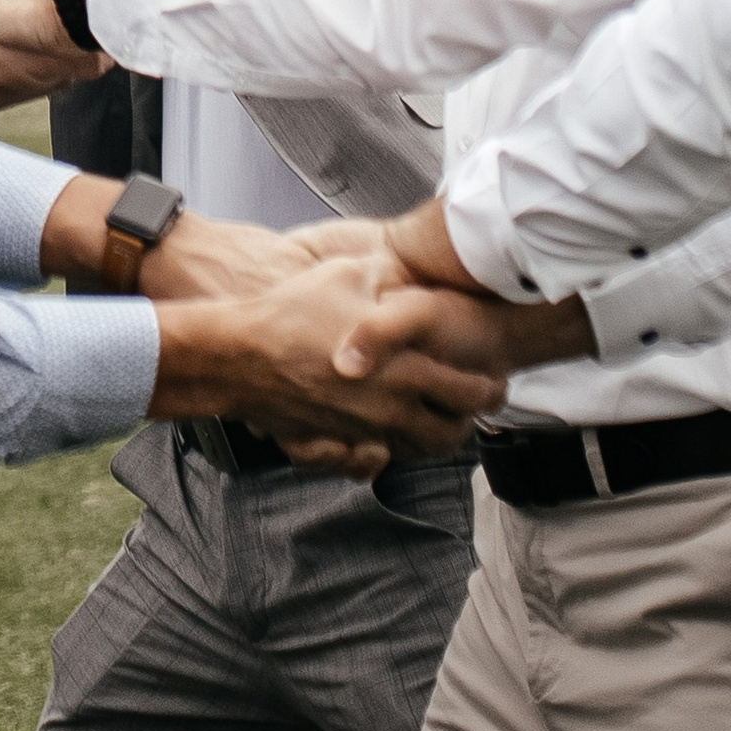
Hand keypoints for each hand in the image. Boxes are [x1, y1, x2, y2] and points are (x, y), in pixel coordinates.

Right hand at [148, 262, 505, 463]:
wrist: (238, 354)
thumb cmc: (293, 311)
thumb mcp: (351, 276)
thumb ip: (390, 276)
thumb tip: (408, 270)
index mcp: (404, 371)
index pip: (470, 392)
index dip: (489, 389)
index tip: (492, 379)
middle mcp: (389, 411)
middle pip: (450, 435)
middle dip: (467, 421)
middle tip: (468, 405)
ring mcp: (361, 432)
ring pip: (415, 452)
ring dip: (429, 437)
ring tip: (430, 414)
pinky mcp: (334, 443)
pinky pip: (374, 460)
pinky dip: (388, 450)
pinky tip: (384, 427)